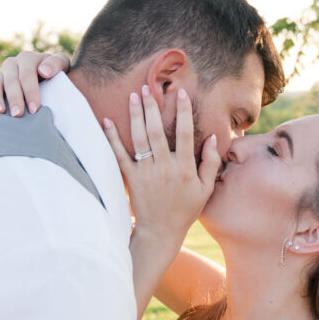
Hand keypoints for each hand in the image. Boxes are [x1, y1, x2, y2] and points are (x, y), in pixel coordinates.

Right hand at [0, 51, 70, 115]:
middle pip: (10, 81)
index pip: (27, 74)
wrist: (51, 80)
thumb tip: (43, 71)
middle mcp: (11, 65)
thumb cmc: (58, 75)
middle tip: (18, 114)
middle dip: (14, 97)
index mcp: (28, 58)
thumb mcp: (63, 65)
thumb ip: (56, 64)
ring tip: (0, 112)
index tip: (35, 108)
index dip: (30, 91)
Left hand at [103, 85, 219, 254]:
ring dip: (135, 116)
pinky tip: (106, 121)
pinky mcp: (131, 179)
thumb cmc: (185, 210)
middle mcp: (165, 168)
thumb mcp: (205, 189)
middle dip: (152, 107)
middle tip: (148, 87)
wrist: (160, 232)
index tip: (180, 93)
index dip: (183, 112)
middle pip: (157, 132)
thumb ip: (210, 163)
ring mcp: (146, 173)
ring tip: (133, 96)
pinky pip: (120, 156)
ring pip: (139, 139)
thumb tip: (212, 137)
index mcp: (184, 169)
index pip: (185, 134)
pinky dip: (112, 138)